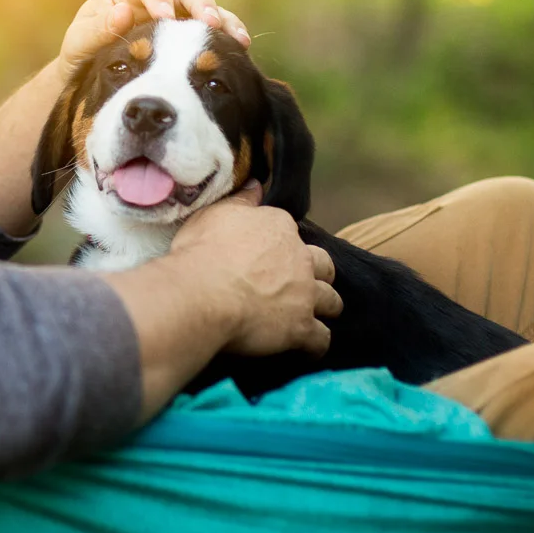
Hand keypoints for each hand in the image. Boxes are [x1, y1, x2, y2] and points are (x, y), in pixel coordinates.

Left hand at [58, 0, 251, 73]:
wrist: (92, 78)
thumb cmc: (82, 54)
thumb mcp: (79, 44)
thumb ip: (98, 30)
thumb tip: (123, 13)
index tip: (164, 15)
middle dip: (200, 2)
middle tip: (209, 23)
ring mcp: (178, 17)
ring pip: (207, 8)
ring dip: (224, 20)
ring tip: (237, 39)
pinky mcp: (191, 37)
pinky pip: (215, 33)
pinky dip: (228, 38)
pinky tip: (240, 50)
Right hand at [165, 183, 339, 356]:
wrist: (200, 293)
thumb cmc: (201, 252)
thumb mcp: (215, 214)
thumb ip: (242, 199)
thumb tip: (257, 184)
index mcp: (279, 228)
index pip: (291, 232)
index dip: (283, 245)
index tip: (272, 255)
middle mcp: (300, 258)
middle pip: (324, 266)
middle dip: (318, 274)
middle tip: (301, 284)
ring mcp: (305, 294)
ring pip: (332, 301)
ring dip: (324, 308)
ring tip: (312, 315)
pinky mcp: (302, 328)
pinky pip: (321, 340)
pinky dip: (316, 345)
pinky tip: (308, 348)